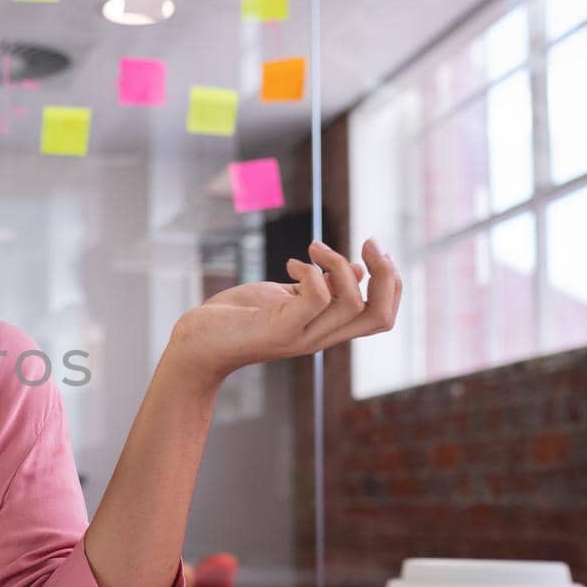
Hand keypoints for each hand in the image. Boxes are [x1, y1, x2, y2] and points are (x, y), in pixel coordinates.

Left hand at [165, 238, 402, 386]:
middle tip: (369, 242)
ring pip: (352, 304)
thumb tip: (358, 271)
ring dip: (338, 263)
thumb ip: (321, 288)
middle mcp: (320, 338)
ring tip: (312, 248)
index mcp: (326, 329)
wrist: (195, 345)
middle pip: (379, 315)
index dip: (391, 284)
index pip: (380, 317)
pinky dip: (312, 273)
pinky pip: (316, 299)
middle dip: (386, 274)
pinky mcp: (279, 330)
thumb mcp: (286, 297)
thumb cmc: (237, 318)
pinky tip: (290, 265)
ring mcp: (301, 337)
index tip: (375, 251)